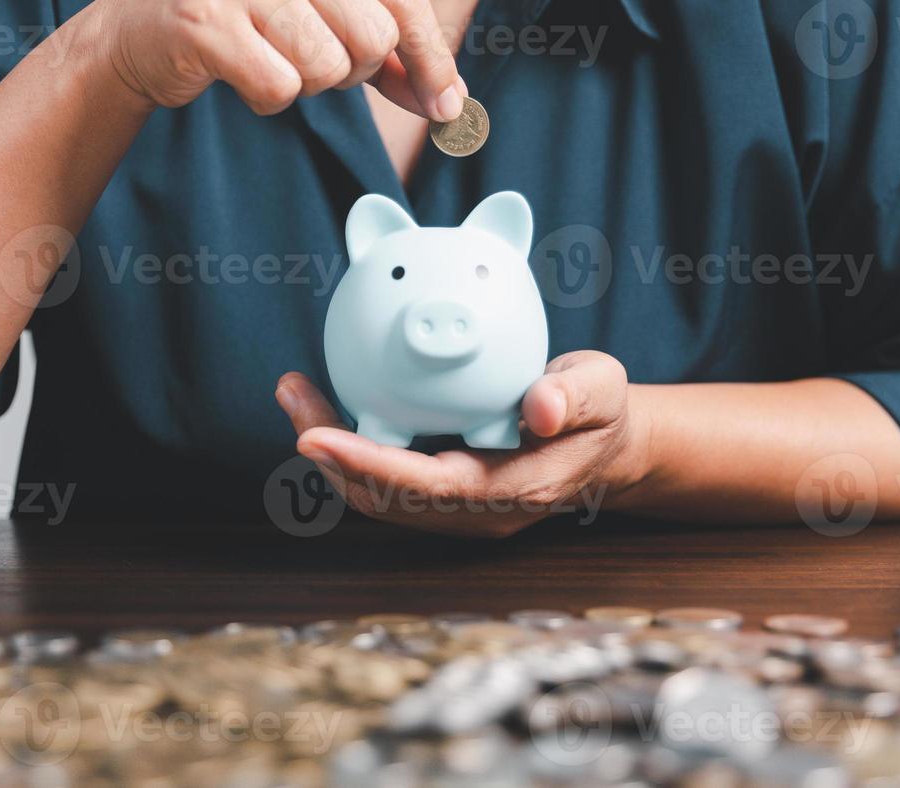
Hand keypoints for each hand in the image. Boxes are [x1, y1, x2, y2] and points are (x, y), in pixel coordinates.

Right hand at [95, 0, 465, 119]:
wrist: (137, 29)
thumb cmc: (238, 21)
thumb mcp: (312, 10)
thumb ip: (377, 44)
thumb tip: (445, 97)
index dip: (431, 56)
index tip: (447, 103)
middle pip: (373, 37)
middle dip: (352, 72)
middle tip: (309, 63)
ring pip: (328, 68)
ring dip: (306, 86)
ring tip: (269, 61)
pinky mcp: (207, 22)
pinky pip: (280, 89)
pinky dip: (267, 100)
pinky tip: (240, 75)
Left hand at [275, 351, 648, 537]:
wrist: (607, 448)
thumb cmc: (601, 413)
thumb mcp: (604, 389)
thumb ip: (575, 396)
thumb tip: (539, 407)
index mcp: (512, 489)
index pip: (427, 487)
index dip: (368, 465)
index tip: (315, 436)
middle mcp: (476, 510)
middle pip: (385, 498)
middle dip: (329, 454)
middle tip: (292, 394)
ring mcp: (456, 509)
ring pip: (376, 494)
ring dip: (329, 450)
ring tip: (295, 392)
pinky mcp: (442, 495)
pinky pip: (383, 479)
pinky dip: (349, 446)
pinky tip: (327, 402)